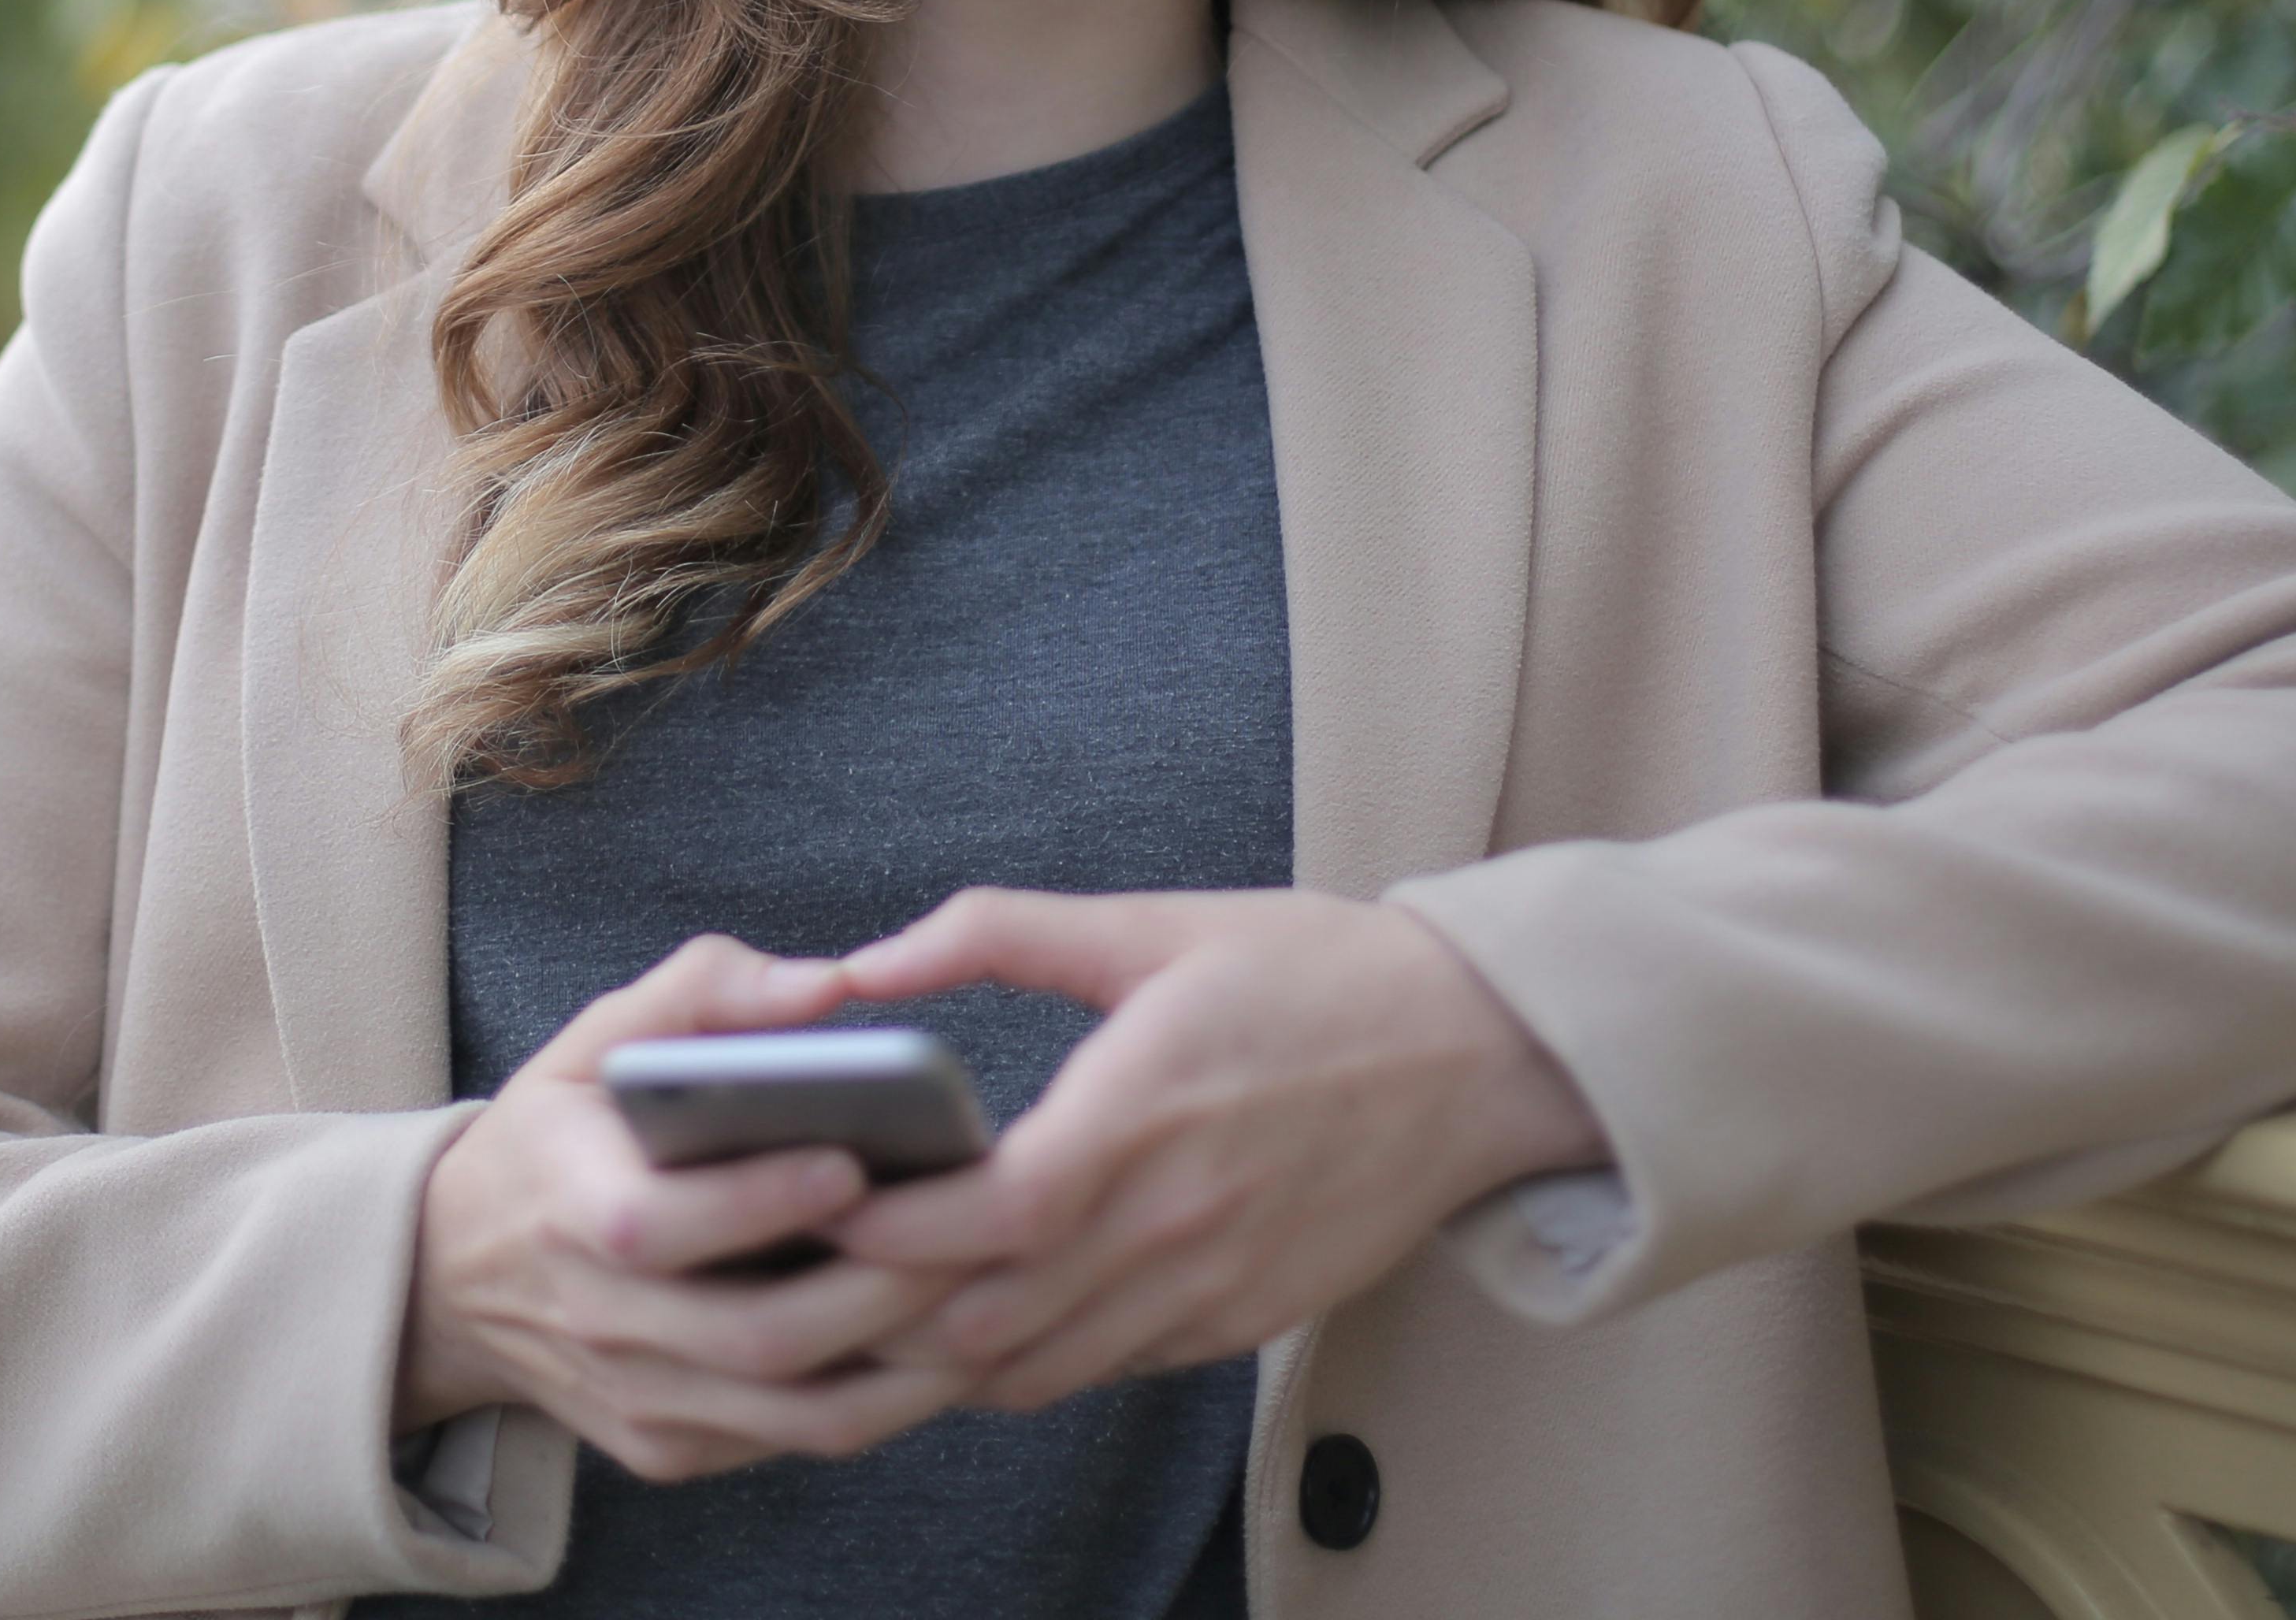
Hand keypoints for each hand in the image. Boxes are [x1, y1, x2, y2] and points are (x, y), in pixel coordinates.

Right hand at [397, 934, 987, 1480]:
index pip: (662, 1228)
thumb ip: (707, 991)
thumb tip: (832, 986)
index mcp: (569, 1210)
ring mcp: (641, 1403)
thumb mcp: (595, 1037)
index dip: (763, 1204)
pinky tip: (956, 1343)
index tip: (858, 1160)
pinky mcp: (674, 1449)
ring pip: (799, 1415)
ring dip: (912, 1364)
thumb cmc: (562, 1131)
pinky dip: (891, 1400)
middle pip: (759, 1337)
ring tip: (997, 1294)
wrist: (461, 1273)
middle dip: (880, 1290)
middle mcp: (601, 1325)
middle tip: (981, 1233)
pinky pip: (799, 1442)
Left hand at [820, 890, 1603, 1414]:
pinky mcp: (1239, 1322)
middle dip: (885, 1303)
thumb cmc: (1311, 973)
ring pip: (1036, 1370)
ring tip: (880, 1301)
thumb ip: (1000, 933)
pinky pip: (1103, 1371)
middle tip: (819, 1261)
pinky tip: (985, 1313)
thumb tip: (865, 967)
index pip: (988, 1215)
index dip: (887, 1225)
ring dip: (945, 1349)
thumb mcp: (1154, 924)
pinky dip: (1027, 1359)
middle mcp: (1174, 1219)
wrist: (1475, 1053)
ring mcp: (1210, 1286)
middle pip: (990, 1317)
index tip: (820, 1195)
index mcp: (1144, 1110)